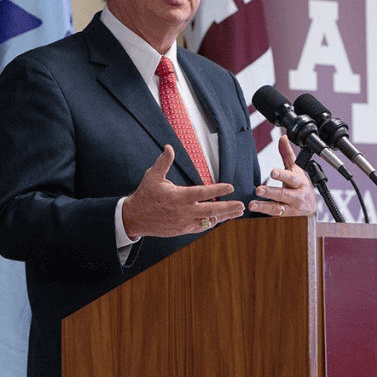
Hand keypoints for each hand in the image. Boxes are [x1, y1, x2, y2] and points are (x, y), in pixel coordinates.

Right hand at [122, 145, 245, 236]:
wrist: (134, 218)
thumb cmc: (145, 195)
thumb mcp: (152, 176)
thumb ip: (164, 162)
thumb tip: (169, 146)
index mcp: (179, 197)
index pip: (204, 193)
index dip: (219, 189)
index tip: (231, 187)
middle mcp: (184, 211)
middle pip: (212, 210)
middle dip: (229, 208)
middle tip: (242, 205)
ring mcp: (184, 222)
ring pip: (209, 221)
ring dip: (224, 216)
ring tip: (237, 212)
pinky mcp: (182, 230)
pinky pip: (200, 227)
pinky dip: (210, 223)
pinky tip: (219, 219)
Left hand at [249, 135, 316, 217]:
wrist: (310, 209)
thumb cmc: (300, 187)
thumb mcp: (296, 171)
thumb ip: (288, 155)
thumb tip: (283, 137)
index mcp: (299, 183)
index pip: (292, 178)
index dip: (282, 175)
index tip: (272, 172)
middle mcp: (296, 197)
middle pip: (284, 195)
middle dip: (271, 193)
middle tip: (258, 190)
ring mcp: (291, 210)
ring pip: (278, 210)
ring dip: (264, 207)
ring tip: (252, 205)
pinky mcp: (284, 219)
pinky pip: (274, 219)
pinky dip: (264, 217)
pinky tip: (253, 214)